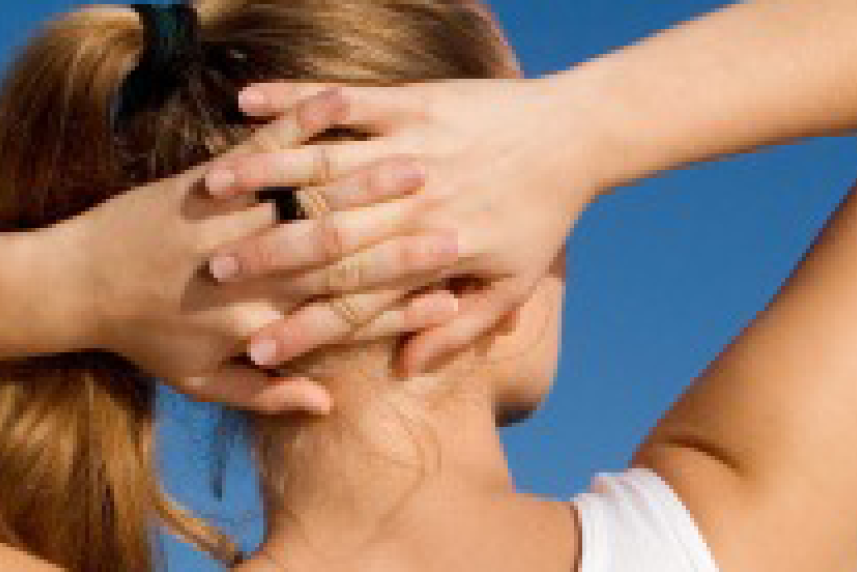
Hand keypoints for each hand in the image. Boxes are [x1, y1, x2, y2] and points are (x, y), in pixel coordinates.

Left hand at [64, 103, 450, 412]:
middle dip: (404, 242)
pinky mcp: (213, 181)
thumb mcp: (202, 381)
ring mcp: (236, 219)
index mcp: (262, 322)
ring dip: (370, 181)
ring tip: (421, 166)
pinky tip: (341, 104)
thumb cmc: (145, 338)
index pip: (348, 316)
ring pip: (313, 200)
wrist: (79, 282)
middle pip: (345, 256)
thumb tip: (326, 403)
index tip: (448, 297)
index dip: (403, 309)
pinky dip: (303, 122)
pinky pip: (267, 146)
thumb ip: (266, 395)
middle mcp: (258, 271)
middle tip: (456, 229)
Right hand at [206, 75, 607, 373]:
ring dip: (263, 177)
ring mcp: (408, 146)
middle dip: (265, 258)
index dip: (306, 330)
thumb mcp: (512, 284)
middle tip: (210, 278)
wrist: (575, 136)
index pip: (356, 301)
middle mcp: (412, 202)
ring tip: (211, 193)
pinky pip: (342, 102)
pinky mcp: (409, 100)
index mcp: (433, 252)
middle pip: (325, 236)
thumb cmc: (543, 216)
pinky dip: (294, 102)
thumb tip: (407, 368)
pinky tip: (249, 102)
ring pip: (322, 165)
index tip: (258, 352)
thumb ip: (458, 330)